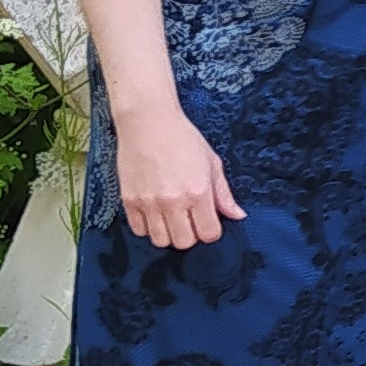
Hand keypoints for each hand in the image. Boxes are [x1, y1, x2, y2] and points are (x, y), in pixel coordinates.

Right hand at [112, 99, 243, 248]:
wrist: (148, 122)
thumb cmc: (183, 139)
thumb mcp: (211, 163)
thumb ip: (223, 194)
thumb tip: (237, 216)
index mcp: (198, 193)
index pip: (208, 234)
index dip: (211, 231)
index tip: (208, 220)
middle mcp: (173, 202)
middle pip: (184, 243)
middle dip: (191, 235)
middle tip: (190, 219)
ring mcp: (148, 203)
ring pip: (160, 241)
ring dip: (169, 233)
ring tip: (172, 217)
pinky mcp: (128, 200)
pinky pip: (139, 230)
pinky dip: (148, 227)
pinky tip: (154, 213)